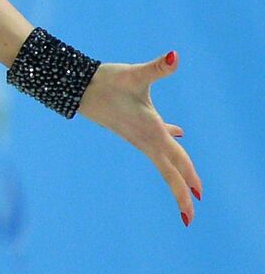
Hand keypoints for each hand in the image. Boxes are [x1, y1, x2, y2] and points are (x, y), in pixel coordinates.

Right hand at [74, 51, 203, 226]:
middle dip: (180, 192)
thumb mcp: (134, 75)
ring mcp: (137, 136)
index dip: (187, 178)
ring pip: (162, 161)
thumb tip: (175, 56)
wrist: (76, 86)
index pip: (175, 160)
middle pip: (167, 170)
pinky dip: (168, 148)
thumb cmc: (106, 81)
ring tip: (190, 190)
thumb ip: (158, 67)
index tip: (197, 198)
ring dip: (176, 176)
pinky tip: (178, 132)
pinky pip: (155, 145)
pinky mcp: (132, 130)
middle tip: (190, 217)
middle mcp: (144, 138)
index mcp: (150, 130)